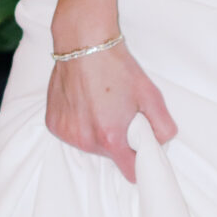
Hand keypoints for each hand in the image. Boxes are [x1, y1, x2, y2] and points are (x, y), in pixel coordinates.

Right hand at [45, 39, 176, 183]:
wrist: (84, 44)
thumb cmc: (117, 67)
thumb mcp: (151, 94)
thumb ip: (163, 126)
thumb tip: (162, 142)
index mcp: (111, 137)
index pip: (130, 172)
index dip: (139, 162)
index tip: (140, 150)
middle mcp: (86, 140)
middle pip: (110, 156)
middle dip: (118, 140)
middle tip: (120, 113)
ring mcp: (67, 133)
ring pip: (90, 145)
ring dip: (97, 132)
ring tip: (100, 105)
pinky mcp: (53, 124)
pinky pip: (72, 134)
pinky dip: (79, 124)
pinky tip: (83, 103)